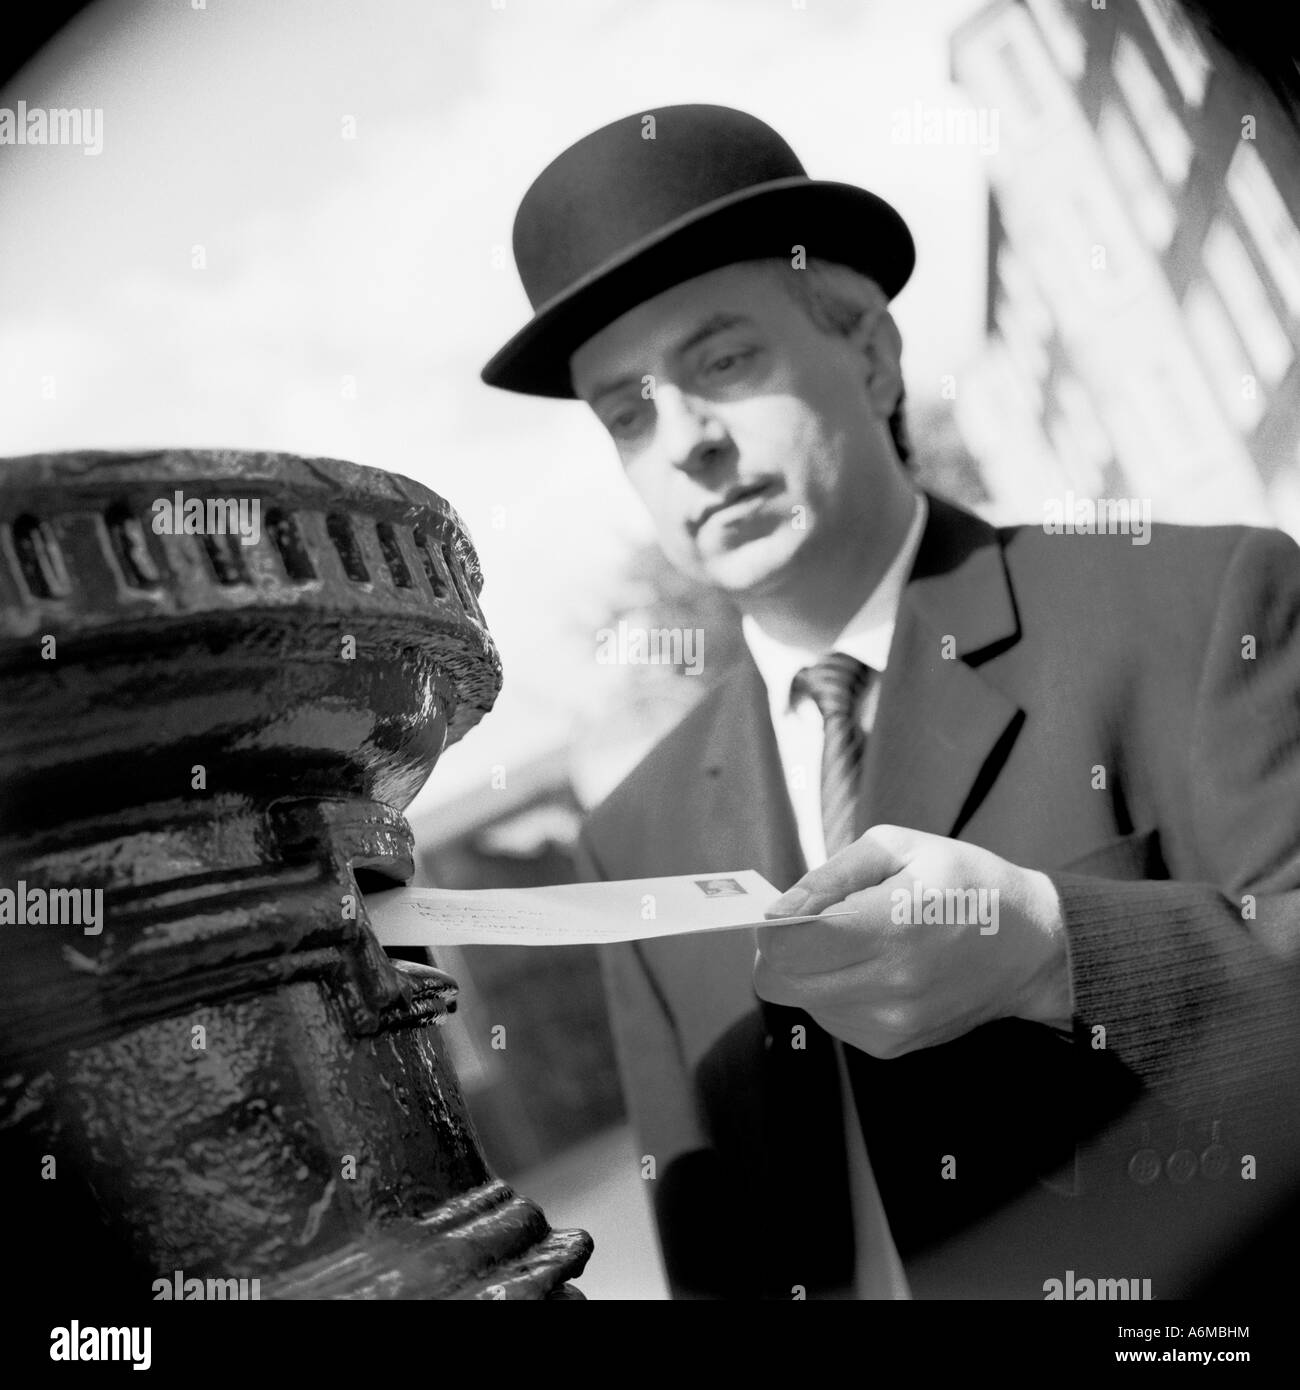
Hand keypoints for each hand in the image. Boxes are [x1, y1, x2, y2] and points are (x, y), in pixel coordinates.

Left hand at [754, 824, 1071, 1057]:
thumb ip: (829, 877)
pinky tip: (872, 968)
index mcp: (893, 925)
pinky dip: (834, 992)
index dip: (773, 925)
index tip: (792, 909)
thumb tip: (778, 911)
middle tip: (812, 926)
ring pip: (801, 1001)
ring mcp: (892, 1023)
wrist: (1032, 946)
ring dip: (811, 972)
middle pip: (779, 982)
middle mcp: (891, 984)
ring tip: (857, 944)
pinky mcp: (892, 1046)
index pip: (786, 947)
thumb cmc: (965, 883)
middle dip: (780, 951)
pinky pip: (831, 1019)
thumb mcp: (898, 848)